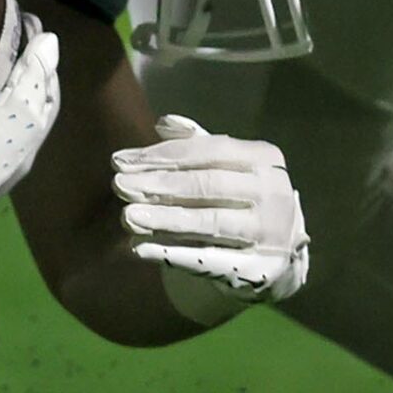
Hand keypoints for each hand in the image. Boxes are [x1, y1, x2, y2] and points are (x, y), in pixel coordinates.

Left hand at [114, 115, 309, 320]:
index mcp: (264, 158)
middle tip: (118, 185)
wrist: (273, 251)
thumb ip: (194, 142)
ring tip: (127, 216)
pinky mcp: (260, 269)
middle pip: (207, 185)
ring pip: (209, 222)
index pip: (208, 151)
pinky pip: (210, 259)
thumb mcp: (224, 164)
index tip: (120, 161)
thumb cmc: (237, 196)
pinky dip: (173, 253)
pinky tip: (141, 247)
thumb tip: (164, 123)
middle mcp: (274, 194)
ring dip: (164, 219)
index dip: (162, 155)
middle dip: (159, 185)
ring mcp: (270, 234)